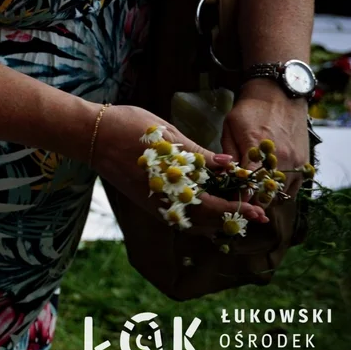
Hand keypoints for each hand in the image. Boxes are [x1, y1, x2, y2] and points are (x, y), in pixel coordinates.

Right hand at [92, 104, 267, 236]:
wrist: (90, 134)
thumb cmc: (128, 127)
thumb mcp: (168, 135)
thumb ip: (198, 153)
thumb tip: (229, 164)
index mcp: (170, 184)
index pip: (213, 206)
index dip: (238, 209)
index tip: (260, 212)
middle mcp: (162, 201)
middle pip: (205, 221)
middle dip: (232, 219)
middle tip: (257, 216)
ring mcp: (152, 203)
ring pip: (191, 222)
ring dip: (215, 221)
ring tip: (235, 213)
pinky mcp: (145, 200)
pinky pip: (176, 217)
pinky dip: (196, 217)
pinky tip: (206, 207)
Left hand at [223, 81, 310, 198]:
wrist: (279, 93)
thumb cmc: (250, 109)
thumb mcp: (230, 127)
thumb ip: (229, 154)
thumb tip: (226, 176)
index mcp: (257, 150)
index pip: (248, 186)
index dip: (239, 196)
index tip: (232, 200)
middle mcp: (280, 160)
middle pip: (267, 196)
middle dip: (254, 201)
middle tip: (243, 200)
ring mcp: (296, 162)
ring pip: (282, 195)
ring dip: (268, 198)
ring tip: (256, 193)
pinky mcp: (305, 162)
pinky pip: (295, 187)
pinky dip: (283, 191)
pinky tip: (271, 186)